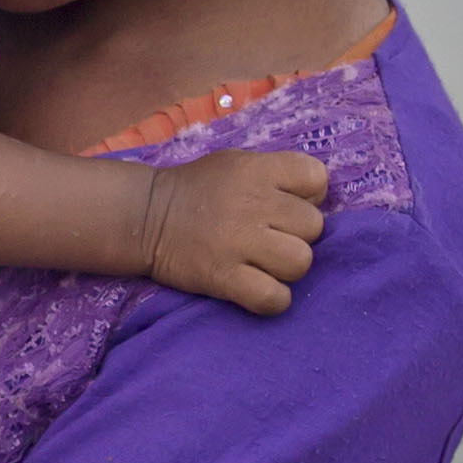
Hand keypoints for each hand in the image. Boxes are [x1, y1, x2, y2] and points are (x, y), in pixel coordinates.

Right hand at [140, 148, 331, 314]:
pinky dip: (272, 299)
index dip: (309, 195)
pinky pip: (274, 297)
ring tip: (264, 264)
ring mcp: (239, 242)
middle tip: (270, 237)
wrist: (144, 217)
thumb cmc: (198, 190)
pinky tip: (257, 289)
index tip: (286, 205)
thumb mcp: (236, 163)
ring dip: (286, 268)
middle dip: (296, 234)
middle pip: (313, 226)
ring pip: (301, 262)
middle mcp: (253, 204)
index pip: (317, 179)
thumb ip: (275, 176)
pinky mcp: (224, 278)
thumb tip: (315, 202)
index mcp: (258, 170)